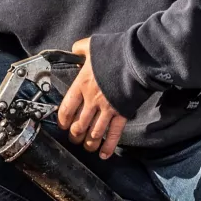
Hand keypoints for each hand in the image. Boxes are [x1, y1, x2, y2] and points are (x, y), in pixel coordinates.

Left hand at [57, 38, 126, 158]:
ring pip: (94, 133)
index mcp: (82, 85)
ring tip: (88, 147)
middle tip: (74, 139)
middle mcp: (92, 100)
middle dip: (75, 135)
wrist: (136, 59)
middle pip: (79, 125)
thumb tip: (74, 50)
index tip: (63, 125)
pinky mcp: (121, 113)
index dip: (63, 121)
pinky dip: (108, 146)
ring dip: (89, 143)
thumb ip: (80, 49)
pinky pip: (113, 134)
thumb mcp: (91, 45)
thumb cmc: (114, 52)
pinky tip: (104, 154)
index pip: (66, 109)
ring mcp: (107, 109)